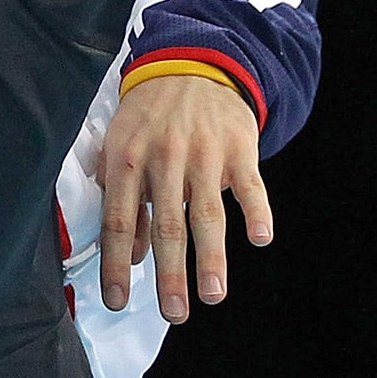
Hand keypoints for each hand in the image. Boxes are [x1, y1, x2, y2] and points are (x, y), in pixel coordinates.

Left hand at [97, 74, 270, 321]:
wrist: (192, 63)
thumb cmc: (151, 115)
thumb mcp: (121, 146)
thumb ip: (122, 198)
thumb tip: (129, 254)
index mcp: (128, 158)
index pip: (118, 220)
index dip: (116, 264)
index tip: (118, 302)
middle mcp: (166, 156)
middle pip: (167, 224)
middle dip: (170, 274)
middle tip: (173, 314)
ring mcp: (205, 152)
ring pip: (207, 212)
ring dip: (211, 257)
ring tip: (213, 294)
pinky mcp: (238, 146)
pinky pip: (249, 183)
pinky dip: (257, 210)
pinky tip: (260, 237)